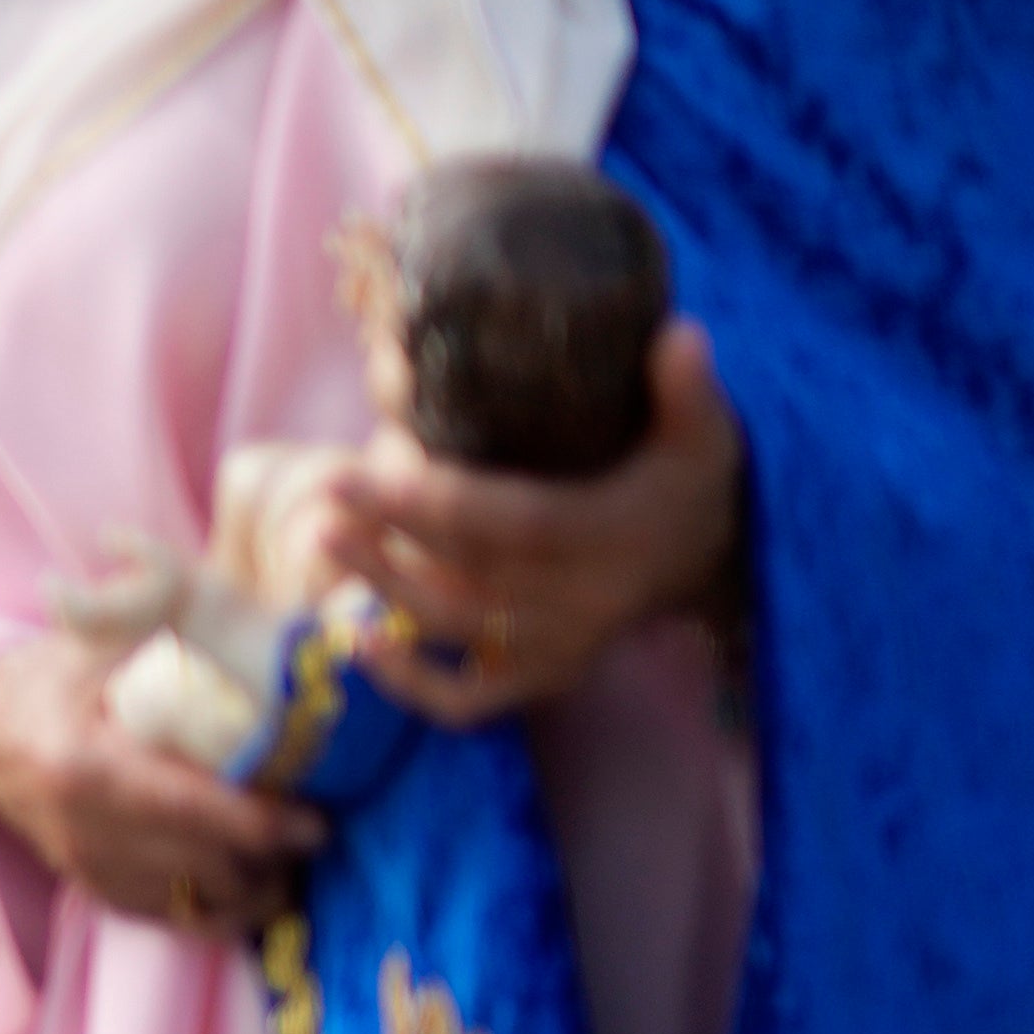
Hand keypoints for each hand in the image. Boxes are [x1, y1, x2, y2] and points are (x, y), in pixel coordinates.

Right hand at [0, 631, 323, 938]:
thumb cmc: (47, 674)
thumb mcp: (99, 639)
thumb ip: (161, 627)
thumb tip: (250, 625)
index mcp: (87, 767)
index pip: (196, 811)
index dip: (267, 824)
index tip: (317, 821)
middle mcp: (83, 828)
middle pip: (206, 867)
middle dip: (273, 862)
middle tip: (315, 838)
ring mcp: (84, 864)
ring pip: (193, 902)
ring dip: (252, 893)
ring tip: (291, 866)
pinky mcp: (88, 885)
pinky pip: (166, 916)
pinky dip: (215, 912)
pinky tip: (249, 889)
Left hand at [329, 326, 748, 724]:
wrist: (712, 562)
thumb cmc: (688, 481)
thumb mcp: (703, 435)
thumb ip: (688, 389)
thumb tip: (679, 333)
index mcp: (610, 538)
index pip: (510, 524)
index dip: (432, 503)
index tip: (359, 469)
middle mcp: (581, 601)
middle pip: (468, 575)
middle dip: (388, 539)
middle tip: (323, 499)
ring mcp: (559, 646)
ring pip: (456, 626)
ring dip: (384, 589)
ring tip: (322, 539)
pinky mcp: (543, 676)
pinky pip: (469, 700)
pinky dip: (413, 685)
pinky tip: (361, 641)